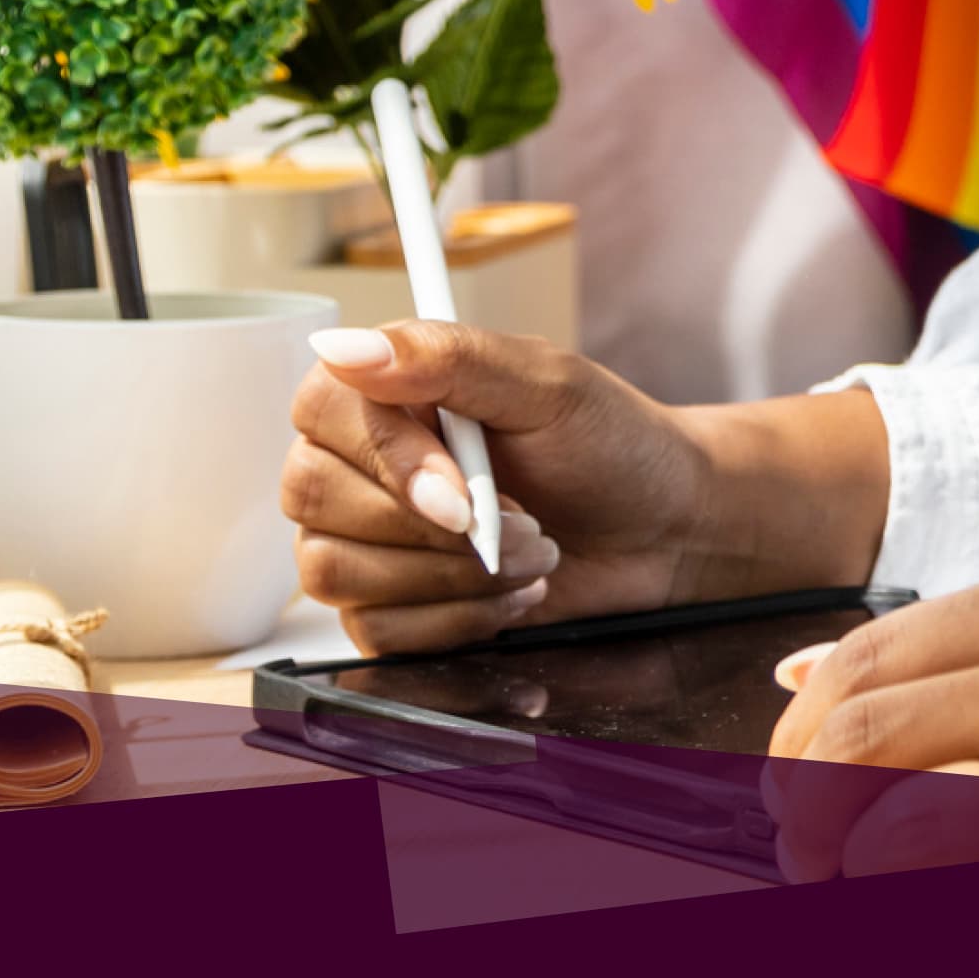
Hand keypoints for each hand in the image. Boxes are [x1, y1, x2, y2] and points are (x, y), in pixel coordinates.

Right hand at [279, 323, 888, 653]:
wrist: (664, 530)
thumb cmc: (612, 446)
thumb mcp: (547, 387)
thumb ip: (448, 358)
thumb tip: (345, 345)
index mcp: (385, 389)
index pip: (321, 412)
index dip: (389, 462)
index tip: (464, 496)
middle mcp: (359, 460)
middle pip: (314, 496)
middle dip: (433, 529)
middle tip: (522, 523)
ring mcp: (364, 538)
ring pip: (335, 571)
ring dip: (450, 577)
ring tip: (529, 554)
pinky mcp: (385, 607)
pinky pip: (375, 631)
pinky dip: (458, 620)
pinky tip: (513, 594)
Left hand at [761, 557, 978, 878]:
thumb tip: (810, 678)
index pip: (872, 655)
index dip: (799, 734)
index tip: (790, 786)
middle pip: (861, 738)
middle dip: (800, 813)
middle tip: (803, 860)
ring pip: (902, 831)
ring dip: (853, 876)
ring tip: (856, 895)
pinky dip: (947, 909)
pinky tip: (949, 910)